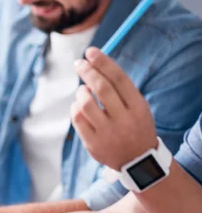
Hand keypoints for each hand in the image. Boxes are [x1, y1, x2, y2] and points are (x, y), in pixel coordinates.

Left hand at [72, 47, 158, 170]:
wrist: (137, 161)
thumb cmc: (133, 126)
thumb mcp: (137, 107)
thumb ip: (119, 90)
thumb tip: (94, 65)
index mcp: (138, 107)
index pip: (119, 79)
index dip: (104, 63)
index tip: (91, 52)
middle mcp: (124, 119)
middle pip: (102, 88)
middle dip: (88, 72)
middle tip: (79, 63)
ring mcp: (107, 133)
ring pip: (86, 103)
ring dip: (81, 92)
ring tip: (83, 90)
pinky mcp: (93, 143)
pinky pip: (77, 119)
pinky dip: (74, 107)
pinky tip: (77, 106)